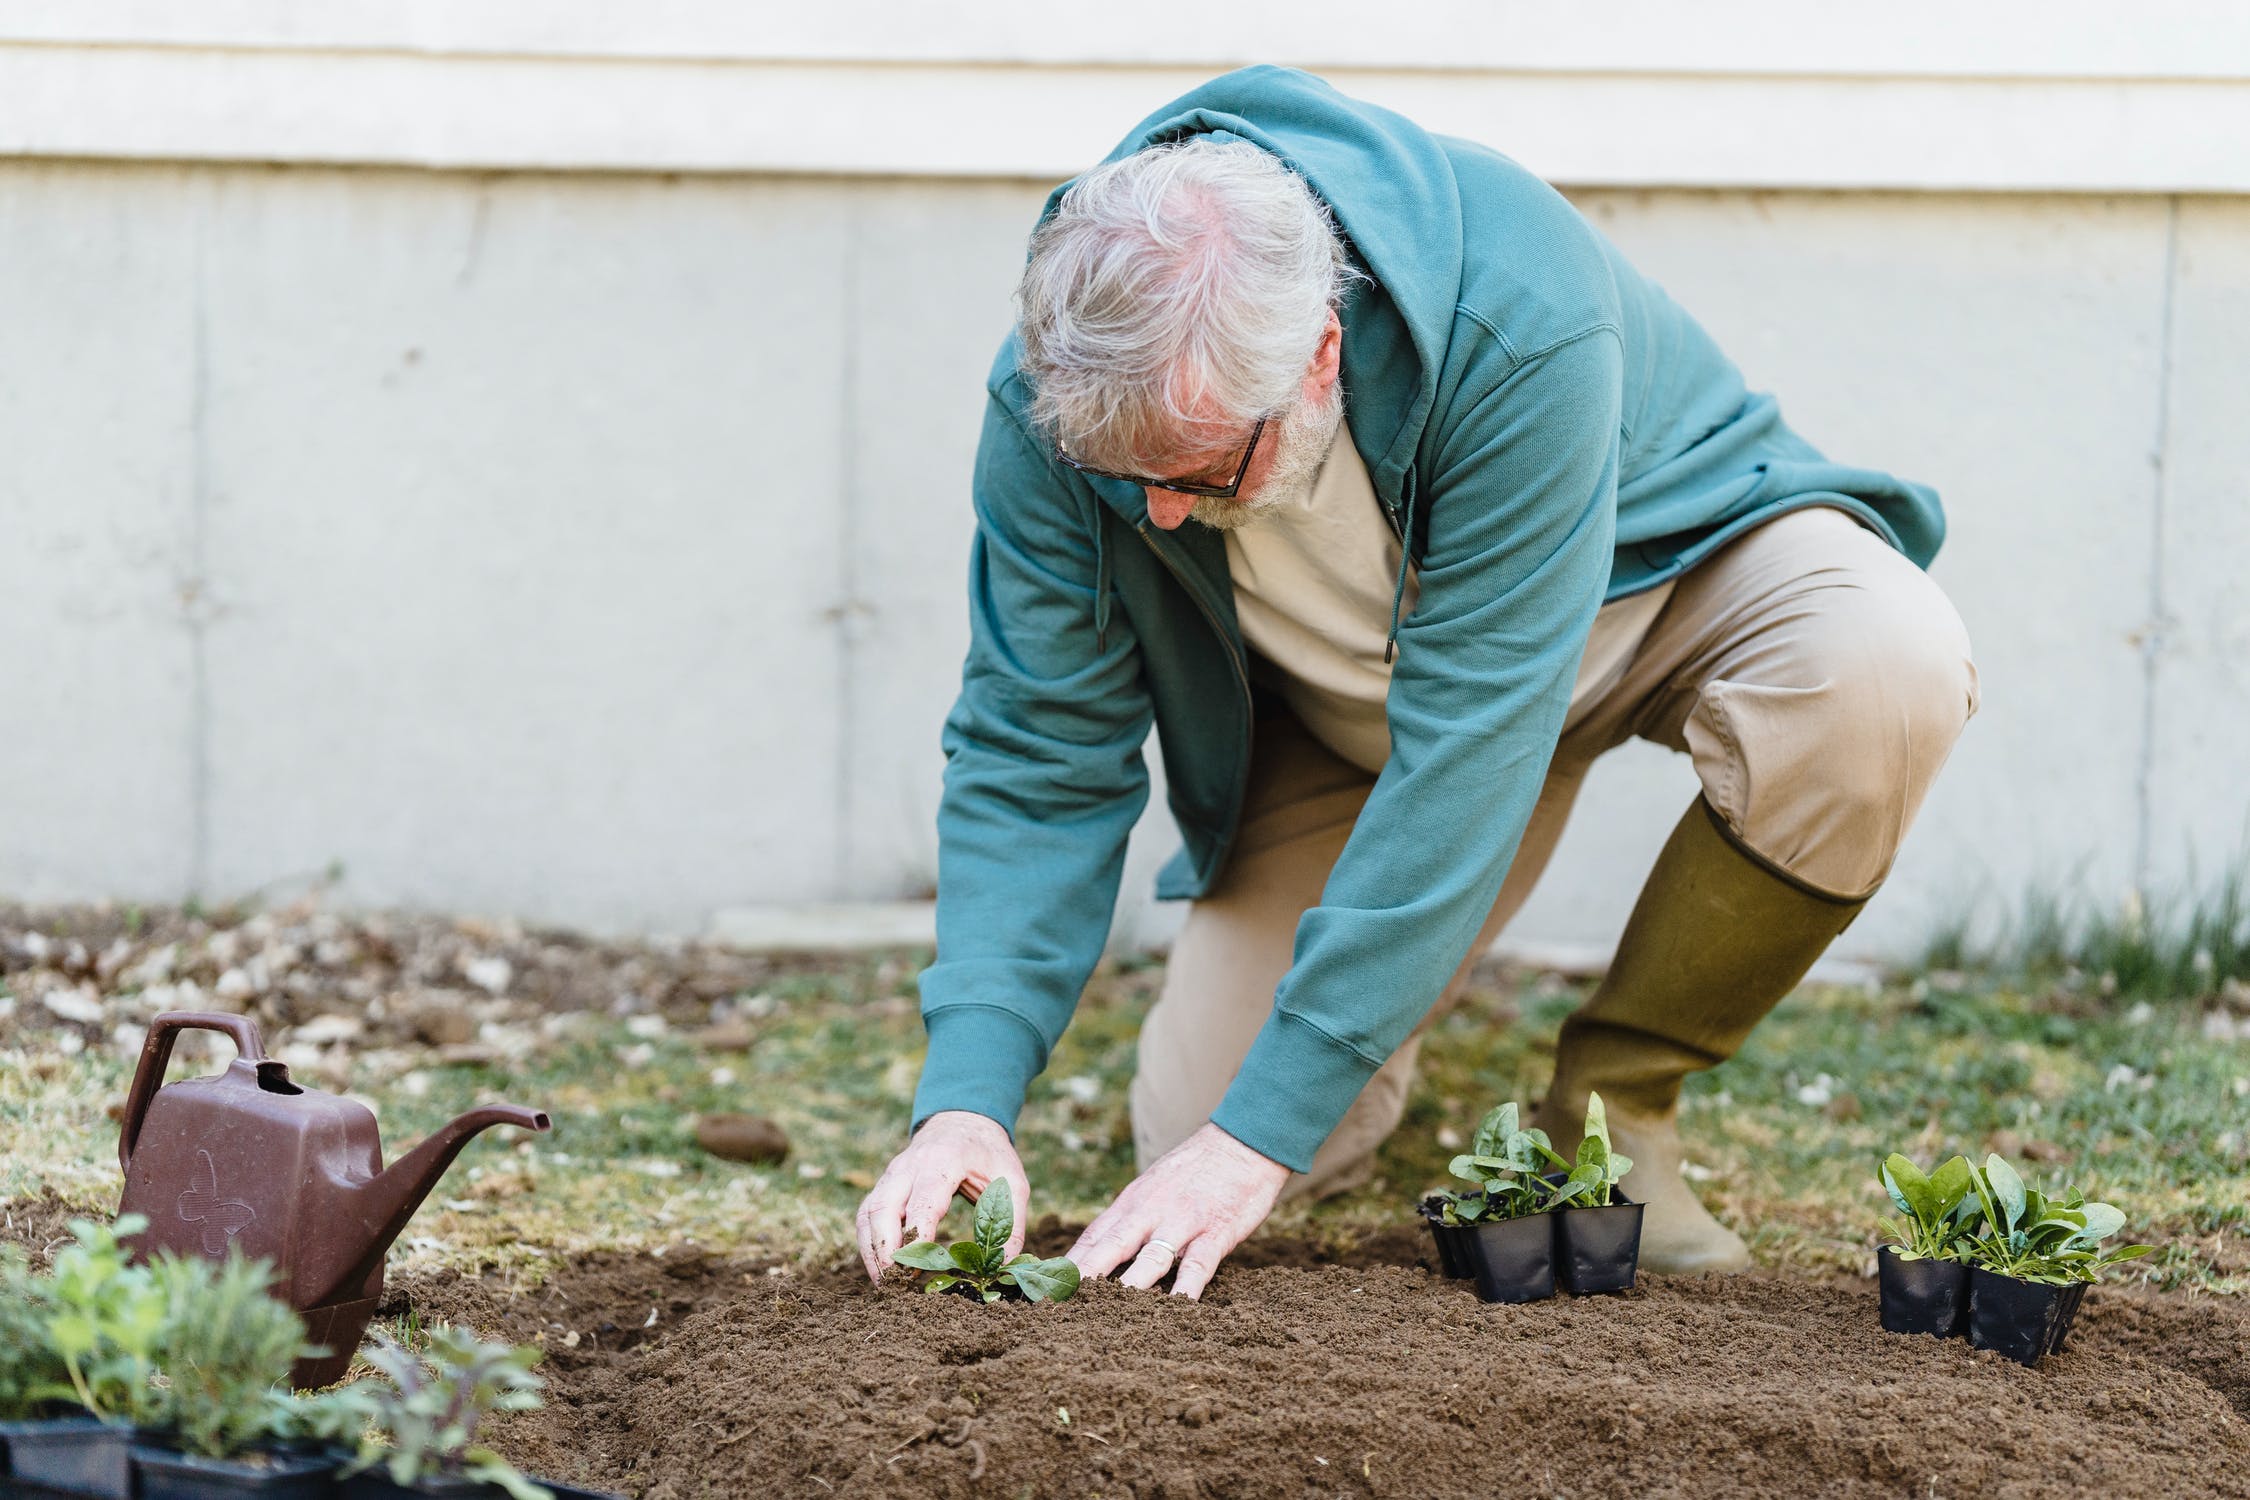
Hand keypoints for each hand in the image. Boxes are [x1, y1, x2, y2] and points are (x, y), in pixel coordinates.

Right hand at [855, 1110, 1029, 1283]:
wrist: (963, 1121)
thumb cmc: (989, 1154)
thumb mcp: (1013, 1182)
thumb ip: (1011, 1224)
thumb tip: (1004, 1267)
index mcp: (944, 1161)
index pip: (923, 1200)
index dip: (916, 1235)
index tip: (915, 1269)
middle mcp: (910, 1165)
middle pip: (884, 1206)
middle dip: (885, 1248)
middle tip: (895, 1284)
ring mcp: (892, 1174)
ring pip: (869, 1212)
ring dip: (872, 1250)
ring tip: (884, 1285)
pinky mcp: (884, 1185)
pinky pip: (866, 1214)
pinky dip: (868, 1243)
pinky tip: (880, 1270)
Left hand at [1067, 1123, 1289, 1298]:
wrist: (1242, 1143)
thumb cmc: (1195, 1170)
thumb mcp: (1153, 1186)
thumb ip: (1128, 1219)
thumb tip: (1097, 1249)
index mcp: (1133, 1203)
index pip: (1093, 1238)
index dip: (1068, 1265)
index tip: (1043, 1288)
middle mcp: (1151, 1212)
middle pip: (1110, 1248)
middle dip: (1083, 1278)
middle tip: (1060, 1304)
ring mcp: (1183, 1222)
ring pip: (1150, 1259)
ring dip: (1129, 1288)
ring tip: (1107, 1315)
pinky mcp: (1216, 1232)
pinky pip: (1198, 1266)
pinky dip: (1186, 1289)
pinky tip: (1176, 1311)